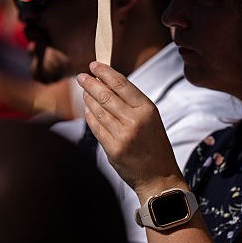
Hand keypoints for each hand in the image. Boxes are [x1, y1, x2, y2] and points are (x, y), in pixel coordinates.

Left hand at [77, 62, 184, 201]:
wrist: (159, 177)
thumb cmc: (155, 146)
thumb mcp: (151, 119)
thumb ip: (132, 103)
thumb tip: (107, 84)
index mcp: (147, 109)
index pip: (122, 84)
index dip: (105, 72)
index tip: (94, 65)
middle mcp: (135, 120)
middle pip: (106, 95)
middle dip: (91, 84)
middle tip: (82, 77)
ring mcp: (123, 135)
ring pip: (98, 110)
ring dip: (88, 99)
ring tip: (84, 92)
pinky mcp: (113, 149)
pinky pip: (96, 127)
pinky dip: (90, 117)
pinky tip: (87, 110)